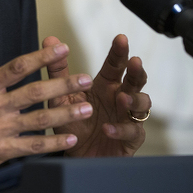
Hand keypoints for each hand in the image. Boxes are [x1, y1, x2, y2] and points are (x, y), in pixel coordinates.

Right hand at [0, 27, 94, 187]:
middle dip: (64, 84)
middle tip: (85, 79)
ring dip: (65, 113)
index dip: (42, 57)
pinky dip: (54, 143)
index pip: (17, 67)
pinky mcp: (1, 152)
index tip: (62, 50)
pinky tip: (69, 137)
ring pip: (39, 119)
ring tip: (86, 108)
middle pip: (35, 92)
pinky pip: (33, 146)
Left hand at [44, 34, 149, 156]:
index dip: (119, 52)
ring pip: (141, 104)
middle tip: (135, 61)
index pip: (115, 65)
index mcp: (105, 85)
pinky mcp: (130, 138)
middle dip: (136, 71)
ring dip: (133, 100)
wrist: (76, 154)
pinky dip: (120, 129)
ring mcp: (128, 117)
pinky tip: (108, 128)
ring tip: (122, 98)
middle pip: (134, 81)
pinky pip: (131, 132)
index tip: (120, 38)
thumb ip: (57, 69)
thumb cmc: (72, 122)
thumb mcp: (61, 95)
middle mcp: (119, 98)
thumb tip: (50, 39)